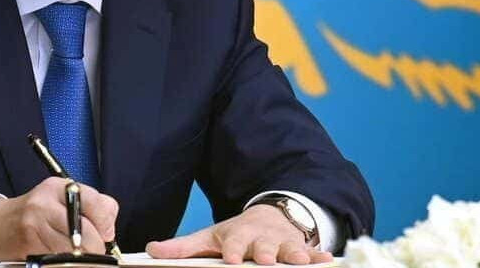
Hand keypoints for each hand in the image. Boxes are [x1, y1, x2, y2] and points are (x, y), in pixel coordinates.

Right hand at [0, 177, 119, 260]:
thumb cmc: (36, 213)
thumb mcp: (63, 199)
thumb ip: (92, 207)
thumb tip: (108, 231)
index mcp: (61, 187)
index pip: (98, 205)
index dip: (106, 225)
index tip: (104, 233)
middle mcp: (47, 203)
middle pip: (88, 235)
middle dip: (95, 248)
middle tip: (92, 250)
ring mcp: (36, 224)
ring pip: (74, 251)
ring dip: (81, 258)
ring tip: (76, 253)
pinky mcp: (29, 244)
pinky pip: (58, 259)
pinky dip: (64, 261)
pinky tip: (60, 255)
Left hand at [146, 205, 332, 265]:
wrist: (269, 217)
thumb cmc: (235, 235)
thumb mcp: (208, 238)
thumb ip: (182, 248)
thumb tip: (151, 251)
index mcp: (237, 236)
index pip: (234, 244)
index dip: (234, 251)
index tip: (232, 259)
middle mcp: (261, 239)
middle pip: (264, 248)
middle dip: (266, 254)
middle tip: (266, 261)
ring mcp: (283, 243)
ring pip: (289, 251)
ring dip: (295, 256)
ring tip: (299, 262)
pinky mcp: (301, 249)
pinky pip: (313, 254)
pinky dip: (320, 257)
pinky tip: (328, 261)